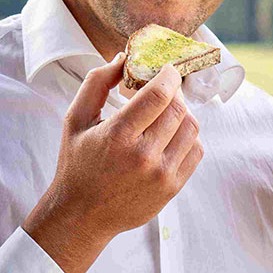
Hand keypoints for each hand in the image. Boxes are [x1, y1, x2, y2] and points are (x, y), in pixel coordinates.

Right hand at [25, 58, 202, 272]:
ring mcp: (161, 175)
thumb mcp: (76, 119)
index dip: (168, 75)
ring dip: (182, 114)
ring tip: (165, 114)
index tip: (167, 69)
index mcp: (118, 136)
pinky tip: (170, 136)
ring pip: (192, 129)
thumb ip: (97, 82)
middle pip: (178, 109)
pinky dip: (188, 137)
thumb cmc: (77, 164)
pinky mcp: (172, 188)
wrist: (82, 215)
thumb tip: (123, 58)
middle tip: (164, 90)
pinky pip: (195, 151)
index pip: (159, 95)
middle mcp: (143, 156)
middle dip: (174, 93)